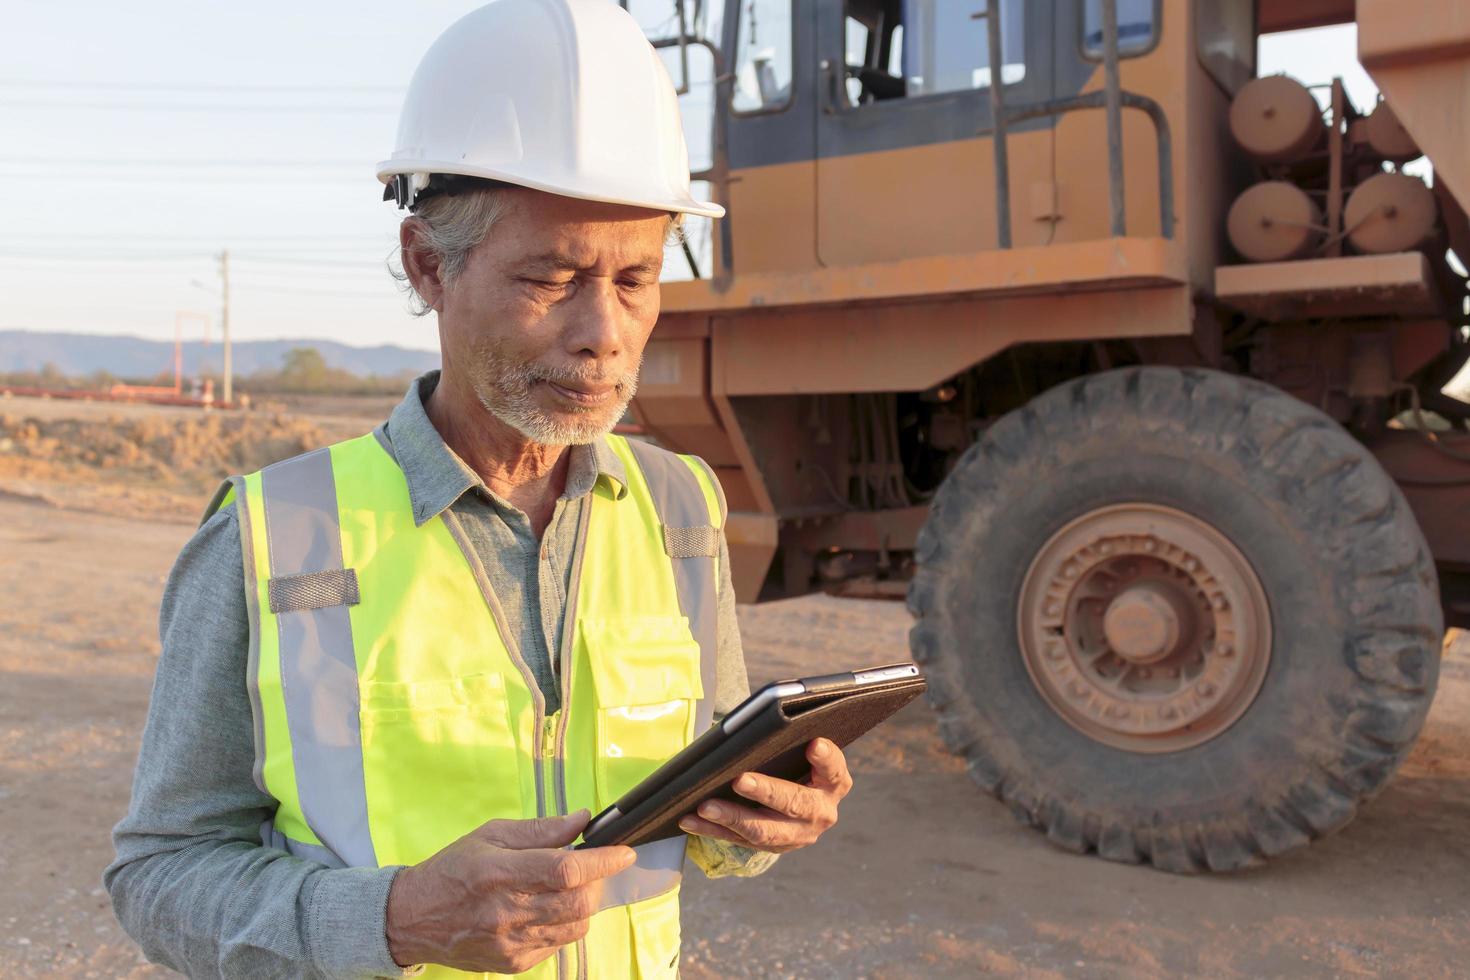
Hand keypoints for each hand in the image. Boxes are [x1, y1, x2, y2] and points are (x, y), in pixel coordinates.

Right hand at [384, 809, 633, 973]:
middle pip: (577, 902)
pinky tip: (545, 910)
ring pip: (574, 926)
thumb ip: (540, 830)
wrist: (413, 918)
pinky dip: (563, 925)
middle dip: (597, 883)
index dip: (602, 861)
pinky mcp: (512, 963)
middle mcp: (506, 912)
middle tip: (591, 869)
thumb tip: (582, 820)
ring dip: (583, 904)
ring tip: (565, 889)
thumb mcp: (491, 835)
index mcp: (499, 872)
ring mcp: (510, 943)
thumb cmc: (453, 869)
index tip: (624, 852)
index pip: (565, 870)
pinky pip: (558, 945)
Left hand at [676, 738, 852, 853]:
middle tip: (740, 780)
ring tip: (705, 806)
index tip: (813, 744)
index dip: (825, 758)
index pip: (833, 769)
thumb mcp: (801, 753)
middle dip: (766, 791)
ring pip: (764, 830)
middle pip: (794, 803)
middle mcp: (821, 812)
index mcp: (833, 784)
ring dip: (731, 817)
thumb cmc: (796, 764)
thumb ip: (789, 743)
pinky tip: (690, 820)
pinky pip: (739, 840)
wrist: (800, 806)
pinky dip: (712, 830)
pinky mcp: (772, 847)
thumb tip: (758, 727)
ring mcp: (797, 834)